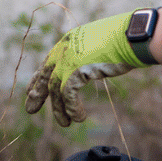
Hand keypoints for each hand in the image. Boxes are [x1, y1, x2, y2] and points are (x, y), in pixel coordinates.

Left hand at [23, 11, 147, 126]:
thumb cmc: (125, 39)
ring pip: (55, 89)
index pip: (48, 62)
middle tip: (30, 109)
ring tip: (65, 123)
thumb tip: (88, 67)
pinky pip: (68, 95)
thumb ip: (87, 55)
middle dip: (37, 94)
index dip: (39, 78)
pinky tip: (79, 118)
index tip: (32, 90)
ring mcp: (69, 59)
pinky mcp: (76, 70)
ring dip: (59, 109)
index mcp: (69, 41)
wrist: (131, 37)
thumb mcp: (100, 44)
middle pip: (45, 75)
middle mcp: (64, 49)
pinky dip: (72, 108)